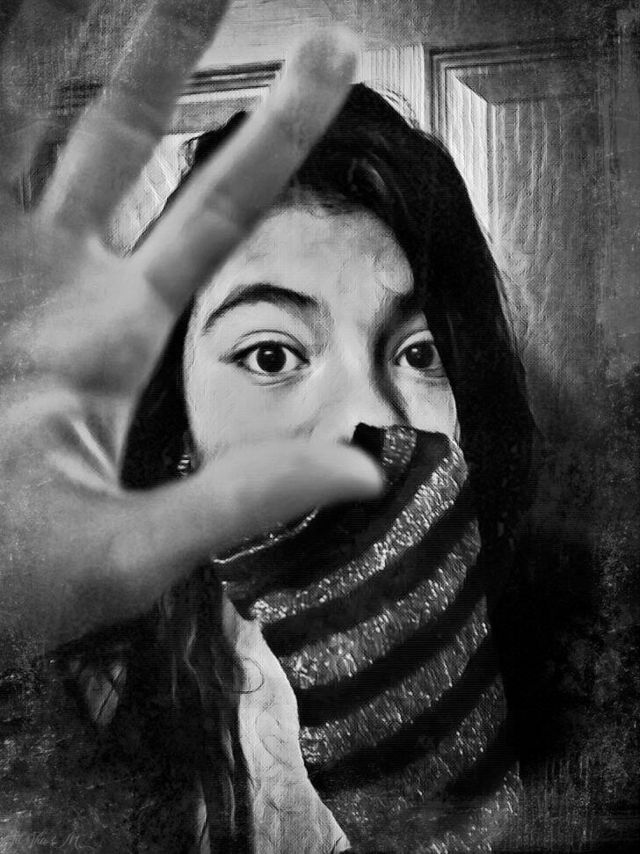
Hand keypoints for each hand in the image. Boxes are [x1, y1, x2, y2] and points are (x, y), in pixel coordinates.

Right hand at [0, 0, 382, 663]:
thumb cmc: (6, 591)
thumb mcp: (129, 551)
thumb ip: (239, 500)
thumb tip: (369, 470)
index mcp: (117, 336)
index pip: (216, 213)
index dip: (277, 136)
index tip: (335, 59)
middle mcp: (55, 285)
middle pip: (119, 136)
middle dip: (162, 51)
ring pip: (18, 123)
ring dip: (44, 44)